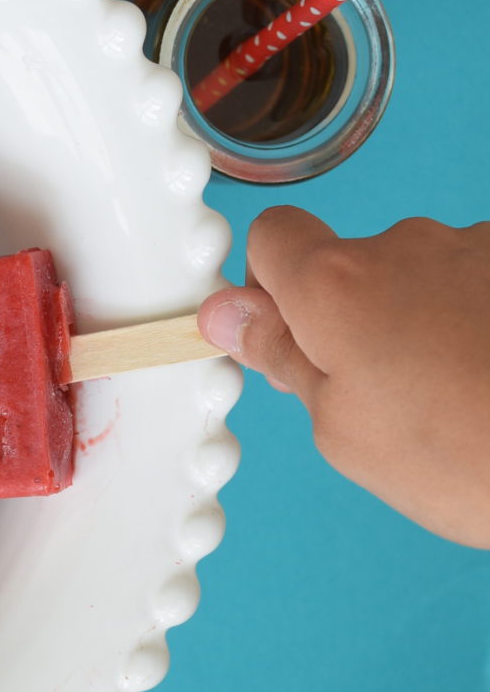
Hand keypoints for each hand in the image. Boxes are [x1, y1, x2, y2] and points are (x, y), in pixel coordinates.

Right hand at [197, 208, 489, 547]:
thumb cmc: (469, 456)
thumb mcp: (346, 433)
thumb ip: (283, 360)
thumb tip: (227, 313)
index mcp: (335, 286)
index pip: (271, 235)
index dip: (269, 283)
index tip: (287, 334)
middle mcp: (403, 245)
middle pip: (351, 264)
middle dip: (357, 318)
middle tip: (390, 397)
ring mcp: (474, 247)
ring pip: (422, 276)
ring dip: (428, 321)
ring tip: (466, 398)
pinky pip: (480, 282)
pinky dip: (481, 320)